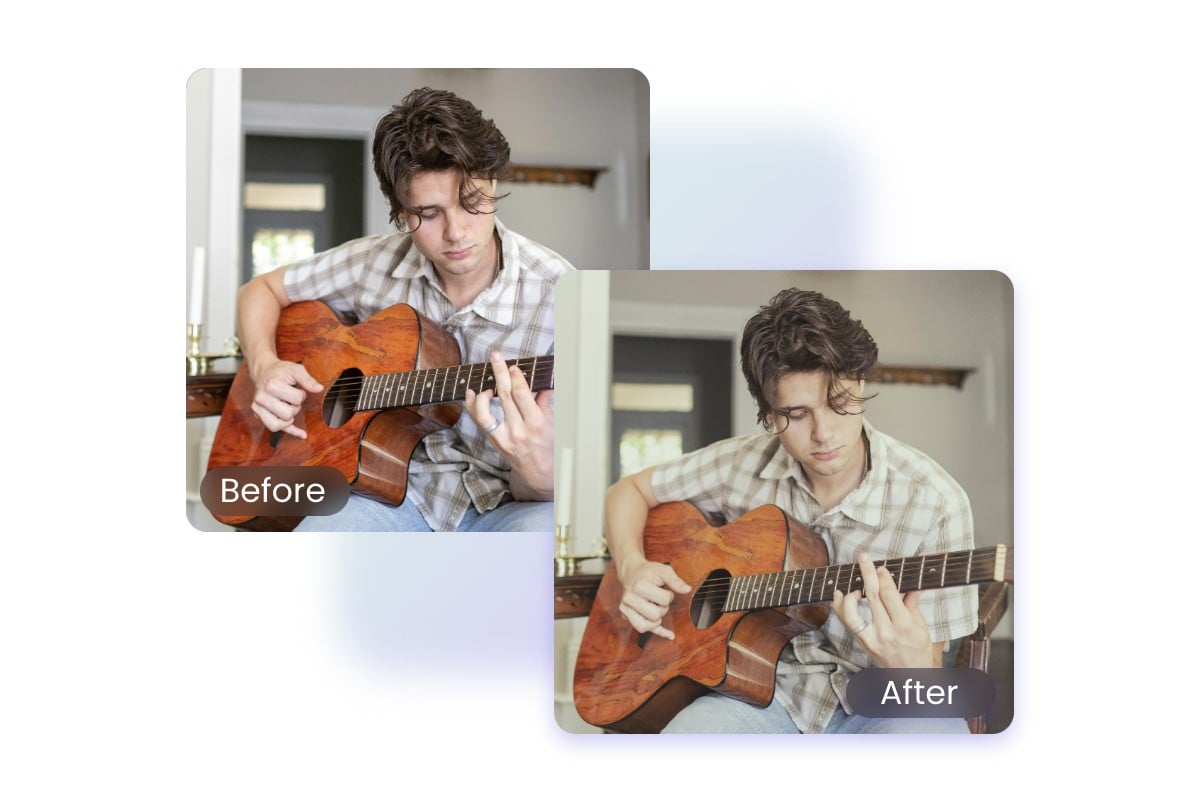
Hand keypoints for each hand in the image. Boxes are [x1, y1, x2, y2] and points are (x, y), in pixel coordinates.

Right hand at [249, 359, 323, 438]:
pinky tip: (302, 434)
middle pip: (287, 414)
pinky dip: (290, 432)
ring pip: (279, 425)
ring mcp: (258, 408)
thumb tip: (319, 389)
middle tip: (290, 398)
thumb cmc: (280, 371)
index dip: (301, 395)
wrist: (263, 371)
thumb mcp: (295, 370)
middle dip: (294, 407)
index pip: (296, 399)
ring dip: (288, 417)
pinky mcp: (258, 415)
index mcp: (271, 386)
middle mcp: (261, 398)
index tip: (296, 389)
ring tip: (287, 406)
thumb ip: (308, 380)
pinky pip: (274, 429)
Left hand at [464, 351, 553, 498]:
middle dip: (499, 372)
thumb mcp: (551, 422)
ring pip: (485, 412)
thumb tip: (542, 383)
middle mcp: (519, 430)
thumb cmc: (547, 444)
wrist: (538, 470)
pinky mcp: (494, 441)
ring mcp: (504, 437)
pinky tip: (471, 394)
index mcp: (536, 423)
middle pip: (504, 396)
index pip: (521, 394)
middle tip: (495, 356)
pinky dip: (472, 406)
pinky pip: (479, 422)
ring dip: (482, 394)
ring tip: (485, 385)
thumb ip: (544, 401)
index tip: (513, 366)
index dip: (516, 377)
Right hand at [616, 560, 691, 639]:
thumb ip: (675, 580)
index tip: (664, 589)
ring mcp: (625, 608)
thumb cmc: (648, 572)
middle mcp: (629, 599)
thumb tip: (687, 590)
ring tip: (655, 608)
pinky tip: (670, 635)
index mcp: (639, 586)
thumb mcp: (663, 570)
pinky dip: (658, 633)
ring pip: (646, 626)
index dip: (669, 595)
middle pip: (655, 615)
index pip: (664, 600)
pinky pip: (642, 629)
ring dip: (656, 619)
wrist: (631, 572)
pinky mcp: (626, 616)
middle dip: (662, 608)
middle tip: (659, 599)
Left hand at [831, 551, 936, 667]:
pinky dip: (840, 607)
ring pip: (852, 613)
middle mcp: (886, 632)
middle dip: (867, 573)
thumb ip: (913, 603)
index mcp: (904, 626)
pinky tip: (840, 594)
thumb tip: (913, 582)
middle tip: (863, 556)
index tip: (880, 567)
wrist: (909, 678)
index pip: (889, 596)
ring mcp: (871, 639)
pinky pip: (846, 623)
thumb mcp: (922, 627)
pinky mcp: (862, 643)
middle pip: (872, 597)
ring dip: (850, 595)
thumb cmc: (918, 650)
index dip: (883, 578)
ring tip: (854, 585)